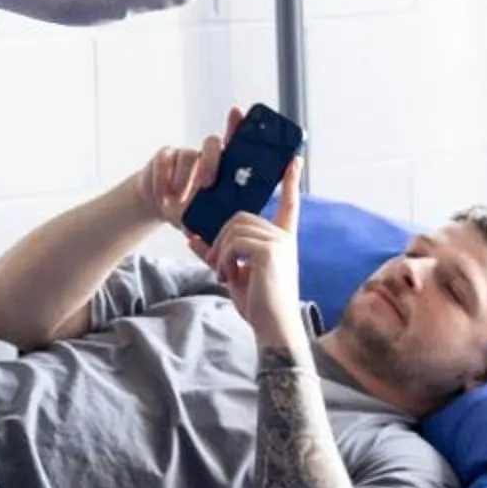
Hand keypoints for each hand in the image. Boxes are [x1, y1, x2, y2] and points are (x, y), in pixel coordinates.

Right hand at [134, 104, 240, 228]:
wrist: (161, 206)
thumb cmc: (192, 211)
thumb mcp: (210, 215)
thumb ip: (221, 217)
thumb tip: (232, 228)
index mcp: (223, 168)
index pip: (234, 143)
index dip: (237, 127)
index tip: (237, 112)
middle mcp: (205, 156)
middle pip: (212, 144)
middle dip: (211, 161)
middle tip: (207, 185)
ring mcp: (183, 154)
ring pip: (187, 155)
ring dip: (183, 180)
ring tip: (178, 200)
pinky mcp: (163, 157)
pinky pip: (164, 162)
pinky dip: (163, 181)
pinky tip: (163, 198)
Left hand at [204, 156, 307, 354]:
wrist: (273, 328)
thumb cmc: (258, 304)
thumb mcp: (234, 273)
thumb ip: (218, 253)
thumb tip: (192, 238)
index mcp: (282, 240)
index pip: (289, 204)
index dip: (291, 181)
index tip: (294, 160)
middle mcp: (284, 237)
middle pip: (240, 217)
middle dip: (221, 238)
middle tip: (217, 264)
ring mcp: (279, 242)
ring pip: (234, 228)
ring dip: (220, 250)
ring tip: (223, 273)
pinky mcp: (269, 251)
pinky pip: (234, 242)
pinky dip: (223, 258)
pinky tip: (228, 276)